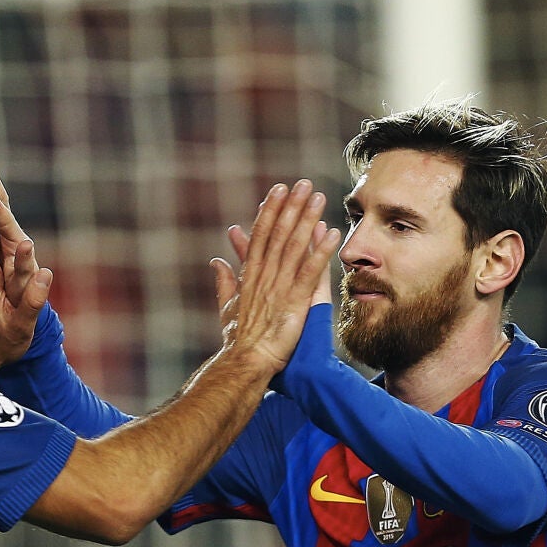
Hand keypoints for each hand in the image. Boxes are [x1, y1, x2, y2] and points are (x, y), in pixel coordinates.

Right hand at [210, 180, 338, 373]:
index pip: (260, 235)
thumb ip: (224, 282)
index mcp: (250, 275)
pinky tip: (330, 233)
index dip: (270, 211)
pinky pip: (309, 271)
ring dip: (307, 220)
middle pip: (278, 233)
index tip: (278, 191)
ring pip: (294, 246)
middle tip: (303, 183)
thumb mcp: (227, 306)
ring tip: (318, 198)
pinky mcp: (294, 301)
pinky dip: (319, 251)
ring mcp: (279, 287)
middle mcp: (264, 276)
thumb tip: (215, 261)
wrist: (244, 363)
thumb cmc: (237, 340)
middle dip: (291, 207)